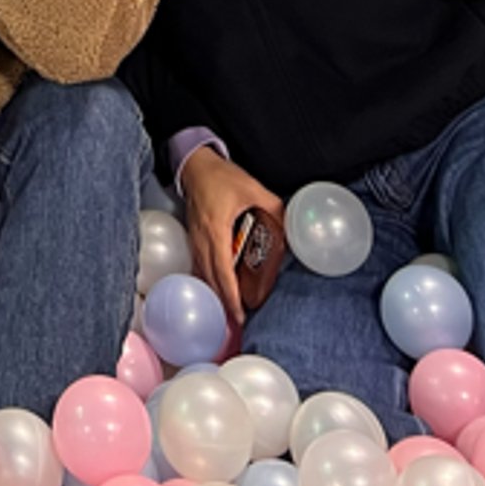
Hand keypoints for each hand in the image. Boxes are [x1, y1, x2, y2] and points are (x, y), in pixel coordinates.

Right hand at [180, 146, 284, 326]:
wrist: (195, 165)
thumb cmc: (221, 176)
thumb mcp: (252, 188)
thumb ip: (273, 207)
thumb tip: (291, 227)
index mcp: (216, 229)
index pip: (222, 270)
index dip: (231, 294)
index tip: (239, 313)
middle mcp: (203, 238)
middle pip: (211, 278)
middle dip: (224, 301)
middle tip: (238, 320)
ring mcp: (195, 238)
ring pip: (203, 273)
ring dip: (215, 292)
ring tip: (229, 309)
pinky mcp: (193, 236)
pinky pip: (198, 264)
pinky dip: (207, 279)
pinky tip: (216, 287)